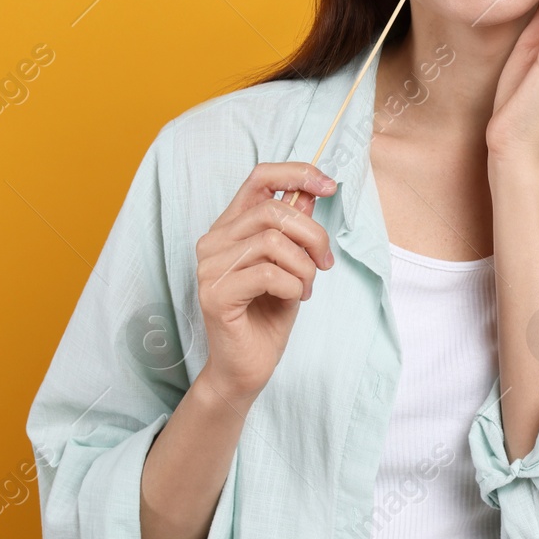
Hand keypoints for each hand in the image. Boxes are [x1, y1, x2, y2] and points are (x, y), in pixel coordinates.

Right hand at [194, 162, 336, 406]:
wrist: (248, 366)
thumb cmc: (270, 313)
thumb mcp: (293, 263)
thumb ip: (295, 228)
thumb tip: (311, 190)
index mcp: (231, 227)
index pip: (259, 177)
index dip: (297, 173)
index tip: (330, 186)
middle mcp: (213, 241)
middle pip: (274, 211)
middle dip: (313, 235)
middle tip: (326, 264)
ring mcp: (209, 268)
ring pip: (273, 242)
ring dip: (304, 267)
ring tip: (305, 287)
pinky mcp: (214, 294)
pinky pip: (269, 273)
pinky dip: (293, 286)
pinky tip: (293, 299)